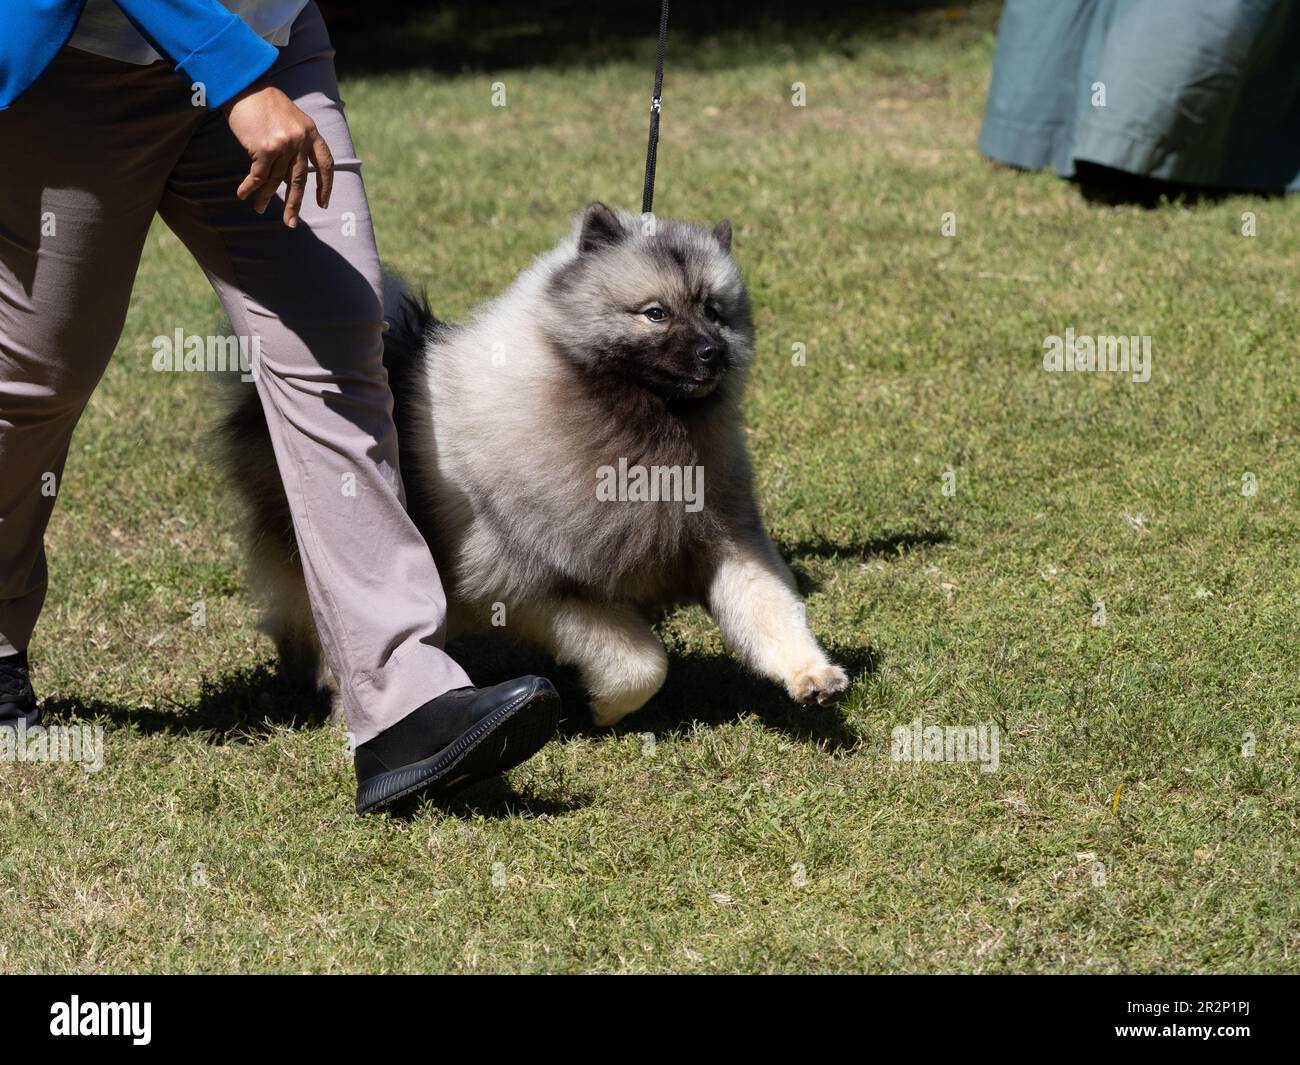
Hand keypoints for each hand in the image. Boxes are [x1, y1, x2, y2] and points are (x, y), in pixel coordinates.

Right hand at [221, 82, 333, 226]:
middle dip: (294, 203)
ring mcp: (284, 145)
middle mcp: (301, 140)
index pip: (326, 164)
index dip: (325, 186)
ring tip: (260, 210)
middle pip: (300, 179)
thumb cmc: (264, 103)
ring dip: (265, 196)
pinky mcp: (265, 149)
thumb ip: (296, 143)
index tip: (323, 203)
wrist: (244, 85)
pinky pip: (258, 175)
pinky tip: (243, 195)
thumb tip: (288, 176)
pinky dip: (249, 186)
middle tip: (291, 223)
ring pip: (276, 179)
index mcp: (312, 132)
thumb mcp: (290, 119)